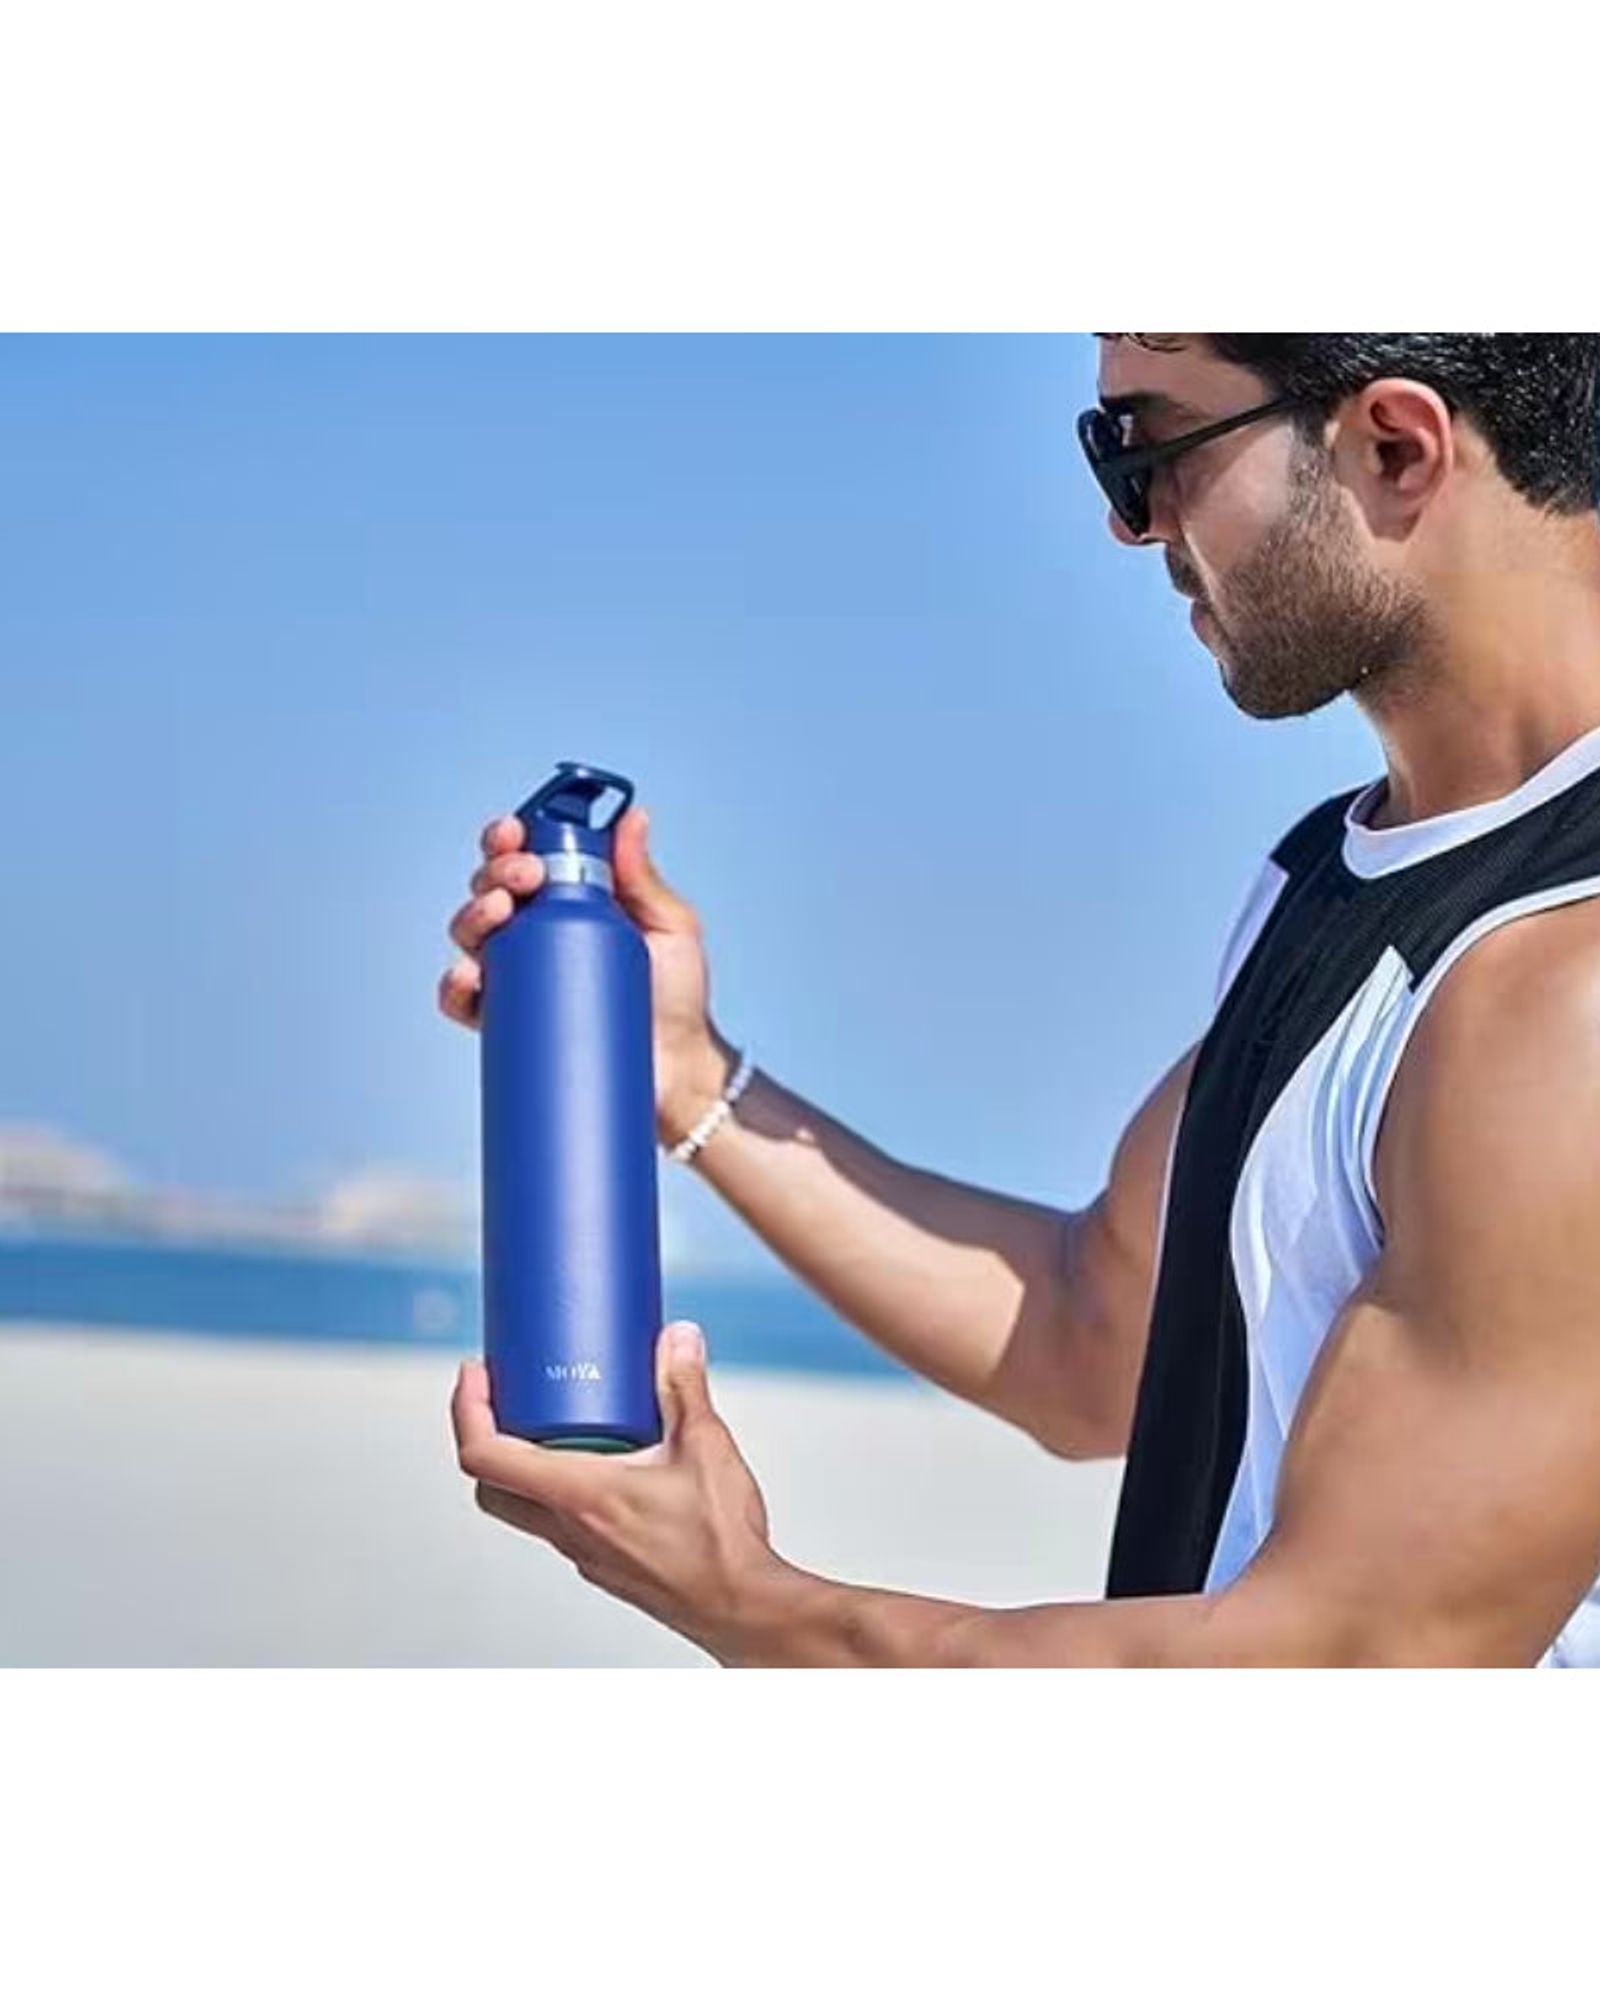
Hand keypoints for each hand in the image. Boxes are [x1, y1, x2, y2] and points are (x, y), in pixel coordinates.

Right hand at [437, 803, 737, 1146]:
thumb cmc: (676, 999)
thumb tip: (634, 817)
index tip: (517, 833)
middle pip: (490, 890)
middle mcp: (534, 935)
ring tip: (500, 913)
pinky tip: (468, 976)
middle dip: (495, 872)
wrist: (677, 1072)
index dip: (509, 840)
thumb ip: (644, 876)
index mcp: (567, 903)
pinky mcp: (511, 1024)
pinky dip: (454, 987)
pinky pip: (465, 1003)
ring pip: (471, 935)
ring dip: (472, 915)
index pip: (523, 859)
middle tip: (524, 878)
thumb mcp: (670, 927)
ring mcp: (519, 978)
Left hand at [451, 1322, 786, 1661]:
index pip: (487, 1456)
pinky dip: (564, 1487)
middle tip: (506, 1396)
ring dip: (529, 1462)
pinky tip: (607, 1463)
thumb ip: (684, 1386)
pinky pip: (562, 1522)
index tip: (477, 1373)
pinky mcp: (603, 1563)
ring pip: (527, 1506)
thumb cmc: (721, 1545)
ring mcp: (583, 1552)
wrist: (742, 1609)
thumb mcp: (705, 1446)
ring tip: (562, 1420)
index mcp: (580, 1495)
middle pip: (492, 1485)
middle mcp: (569, 1529)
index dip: (468, 1408)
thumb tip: (676, 1340)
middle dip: (487, 1434)